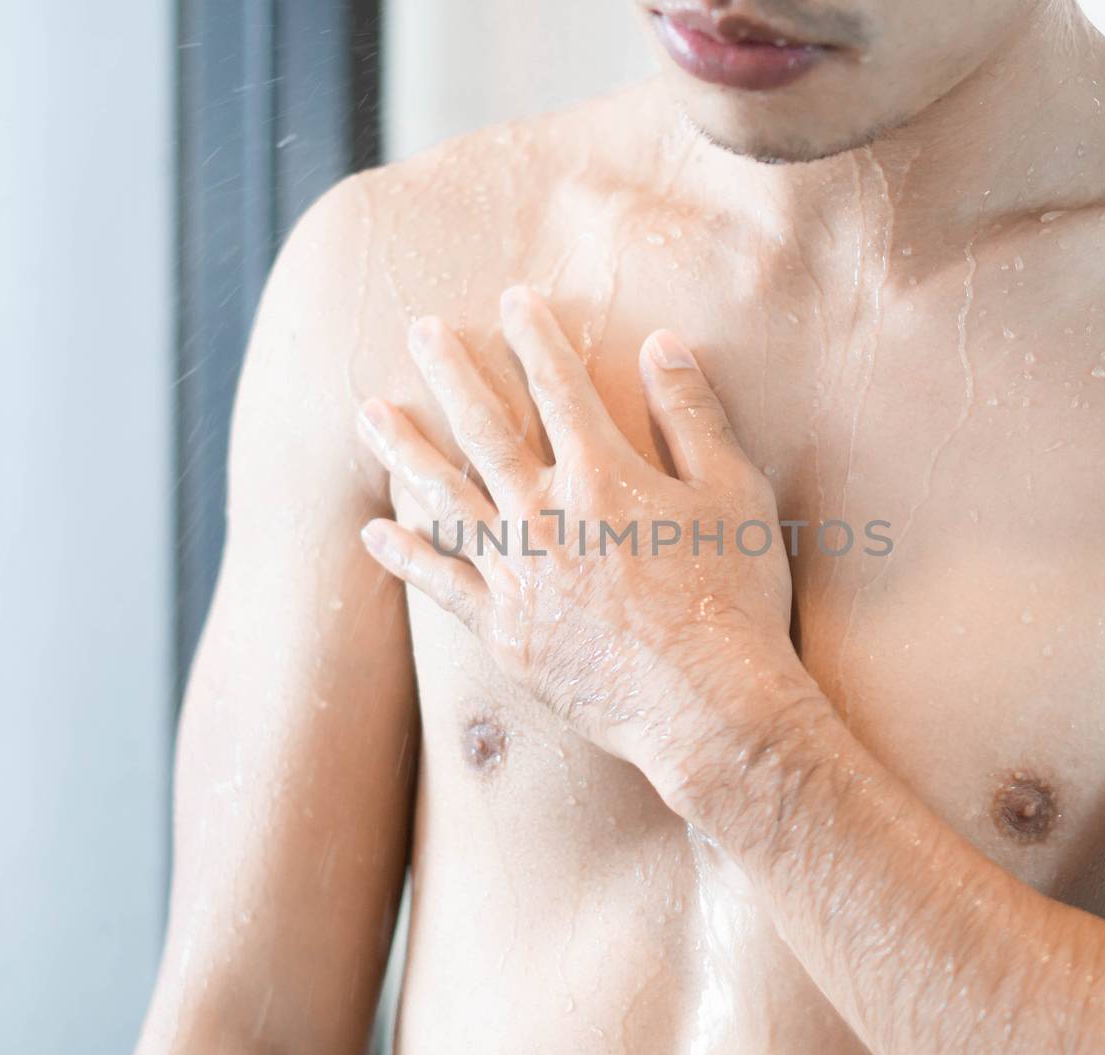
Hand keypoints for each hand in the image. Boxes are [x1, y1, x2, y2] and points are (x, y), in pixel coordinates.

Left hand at [355, 286, 814, 793]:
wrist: (708, 705)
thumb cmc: (734, 597)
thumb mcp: (733, 492)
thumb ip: (691, 416)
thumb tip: (660, 344)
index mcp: (603, 475)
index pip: (559, 387)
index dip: (535, 338)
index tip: (513, 299)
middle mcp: (546, 515)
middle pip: (486, 428)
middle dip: (452, 373)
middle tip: (420, 331)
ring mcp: (518, 575)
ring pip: (446, 497)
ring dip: (405, 451)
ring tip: (369, 415)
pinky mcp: (505, 631)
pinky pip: (443, 585)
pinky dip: (408, 557)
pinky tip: (378, 531)